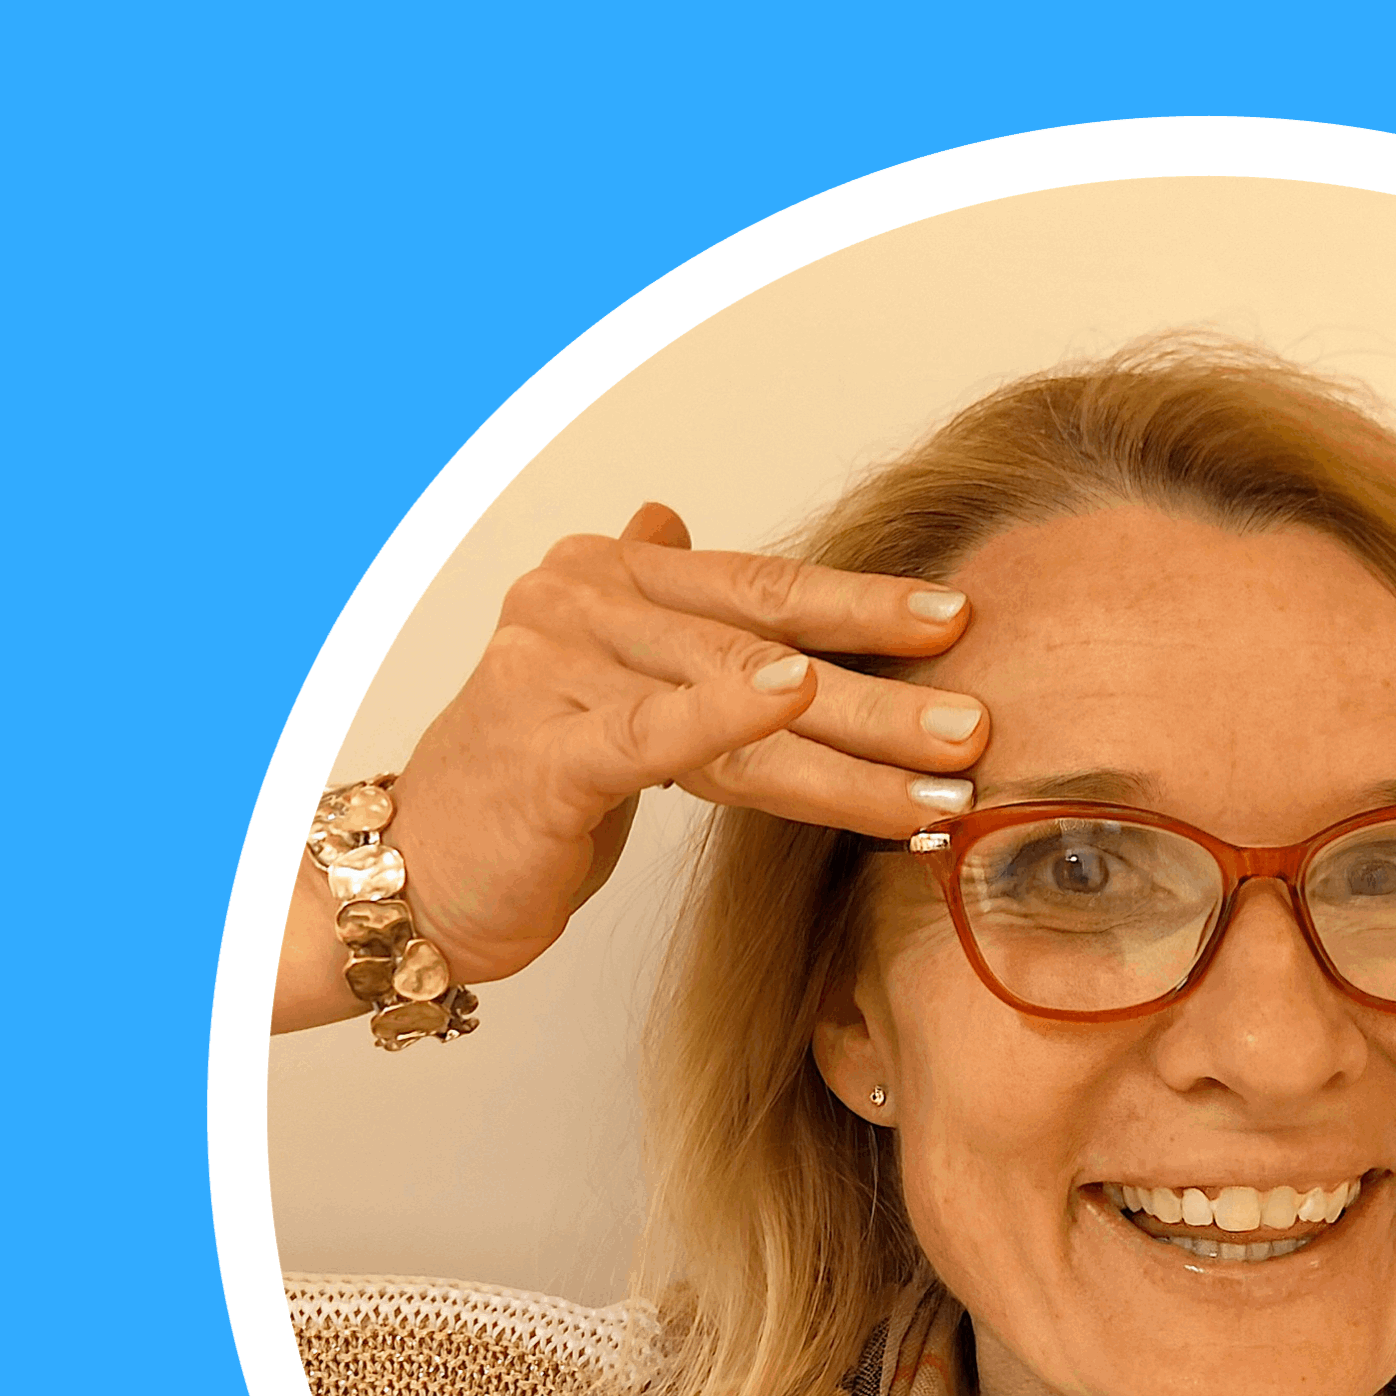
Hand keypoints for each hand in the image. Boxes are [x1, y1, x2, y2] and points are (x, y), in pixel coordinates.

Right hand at [276, 503, 985, 1030]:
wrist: (416, 878)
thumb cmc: (527, 784)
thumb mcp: (601, 683)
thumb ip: (651, 608)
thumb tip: (671, 516)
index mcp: (609, 577)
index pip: (761, 586)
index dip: (862, 603)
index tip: (962, 620)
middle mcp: (580, 605)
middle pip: (764, 640)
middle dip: (882, 683)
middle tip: (979, 716)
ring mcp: (553, 673)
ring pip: (735, 707)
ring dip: (852, 748)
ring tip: (943, 776)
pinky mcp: (542, 755)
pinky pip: (651, 735)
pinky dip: (726, 717)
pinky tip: (798, 707)